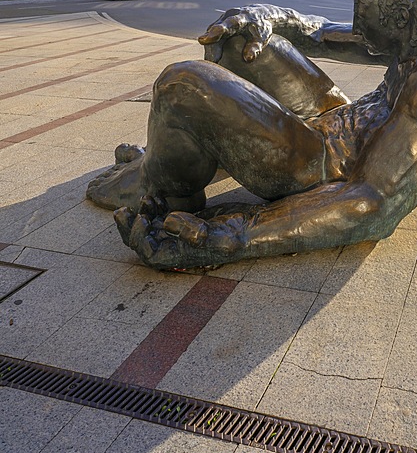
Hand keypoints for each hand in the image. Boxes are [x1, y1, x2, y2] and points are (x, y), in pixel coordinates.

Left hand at [114, 196, 243, 270]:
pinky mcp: (189, 221)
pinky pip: (164, 217)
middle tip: (122, 211)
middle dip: (130, 228)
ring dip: (142, 216)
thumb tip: (166, 222)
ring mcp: (183, 234)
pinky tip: (155, 196)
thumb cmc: (242, 234)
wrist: (259, 225)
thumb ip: (192, 232)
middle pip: (144, 243)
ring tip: (144, 199)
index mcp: (182, 257)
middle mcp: (179, 248)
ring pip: (152, 229)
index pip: (149, 253)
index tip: (141, 217)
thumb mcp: (220, 236)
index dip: (138, 238)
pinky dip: (156, 208)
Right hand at [198, 6, 271, 62]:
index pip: (228, 24)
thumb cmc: (261, 28)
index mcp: (241, 17)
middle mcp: (229, 16)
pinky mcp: (218, 23)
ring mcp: (222, 19)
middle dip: (210, 45)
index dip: (216, 32)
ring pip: (210, 32)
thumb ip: (255, 47)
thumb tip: (247, 59)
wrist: (260, 15)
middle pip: (214, 30)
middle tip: (211, 62)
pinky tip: (211, 58)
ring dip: (209, 48)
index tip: (204, 40)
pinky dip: (211, 46)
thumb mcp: (261, 38)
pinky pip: (211, 34)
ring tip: (211, 63)